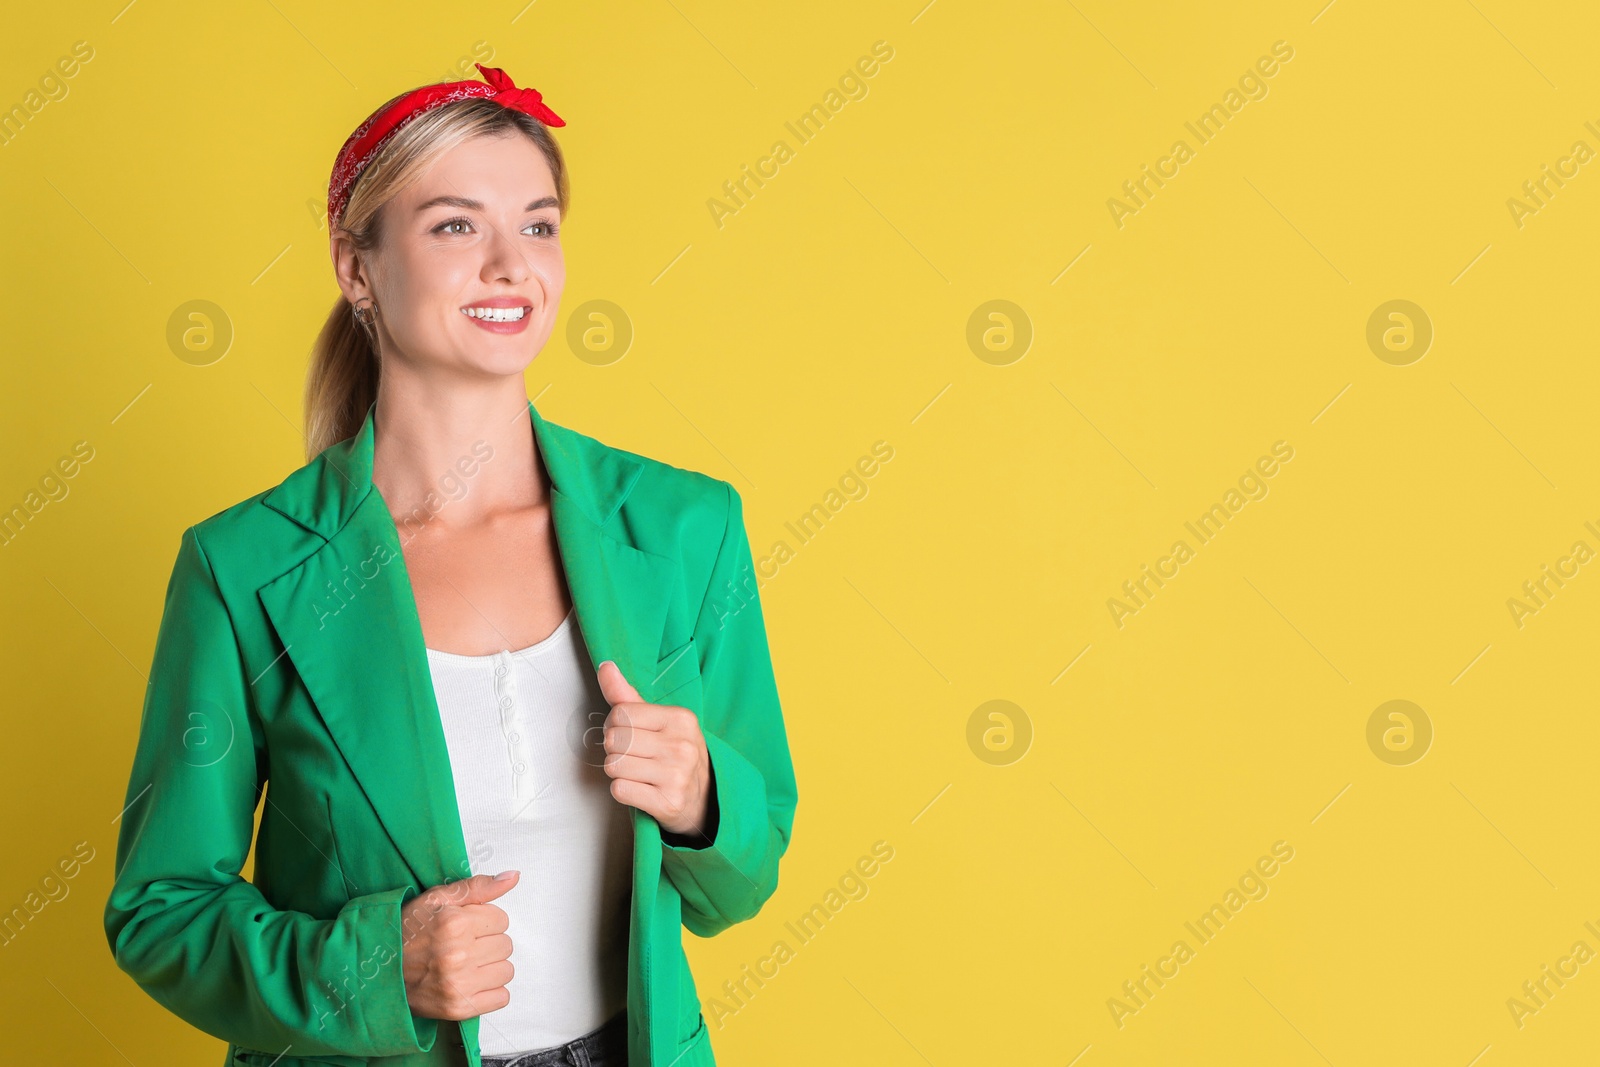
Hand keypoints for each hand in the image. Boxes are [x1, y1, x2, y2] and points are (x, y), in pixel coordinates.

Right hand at [400, 870, 518, 1020]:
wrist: (377, 973)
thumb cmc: (407, 932)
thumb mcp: (437, 899)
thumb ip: (478, 887)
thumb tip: (513, 877)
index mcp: (454, 923)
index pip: (502, 919)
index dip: (485, 921)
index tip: (467, 927)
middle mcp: (458, 955)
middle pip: (506, 945)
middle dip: (488, 942)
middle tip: (464, 946)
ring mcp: (458, 985)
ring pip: (506, 971)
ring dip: (491, 967)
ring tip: (467, 965)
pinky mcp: (459, 1008)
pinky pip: (501, 998)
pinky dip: (491, 991)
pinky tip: (470, 983)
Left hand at [596, 660, 711, 838]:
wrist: (704, 798)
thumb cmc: (675, 755)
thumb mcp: (659, 721)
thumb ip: (628, 696)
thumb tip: (605, 667)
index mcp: (680, 718)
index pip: (620, 713)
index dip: (614, 725)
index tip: (627, 734)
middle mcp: (682, 745)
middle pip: (614, 740)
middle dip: (614, 749)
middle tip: (631, 755)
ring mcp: (677, 776)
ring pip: (614, 766)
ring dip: (617, 771)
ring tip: (637, 772)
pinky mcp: (668, 803)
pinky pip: (620, 790)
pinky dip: (623, 790)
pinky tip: (640, 789)